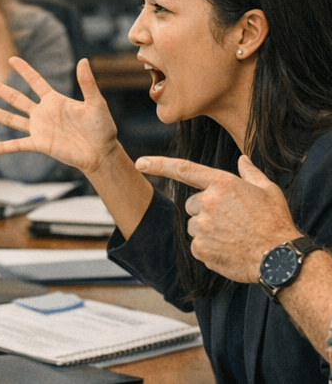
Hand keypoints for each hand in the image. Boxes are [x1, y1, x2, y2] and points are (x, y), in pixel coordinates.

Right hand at [0, 57, 118, 173]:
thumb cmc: (102, 128)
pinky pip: (17, 145)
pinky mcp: (39, 144)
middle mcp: (43, 113)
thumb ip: (87, 83)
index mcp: (55, 100)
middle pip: (16, 98)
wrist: (102, 152)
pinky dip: (2, 147)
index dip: (24, 70)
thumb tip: (83, 61)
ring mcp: (39, 129)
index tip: (12, 59)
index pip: (35, 82)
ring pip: (11, 119)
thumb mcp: (96, 103)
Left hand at [135, 155, 300, 282]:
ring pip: (194, 225)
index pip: (184, 169)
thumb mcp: (267, 190)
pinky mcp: (199, 248)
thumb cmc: (275, 221)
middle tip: (230, 220)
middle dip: (205, 210)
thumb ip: (250, 173)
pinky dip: (208, 247)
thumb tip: (242, 159)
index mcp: (222, 184)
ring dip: (207, 229)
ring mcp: (201, 227)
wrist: (279, 258)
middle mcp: (207, 202)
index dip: (159, 164)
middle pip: (192, 204)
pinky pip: (197, 245)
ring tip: (232, 235)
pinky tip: (228, 248)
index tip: (140, 162)